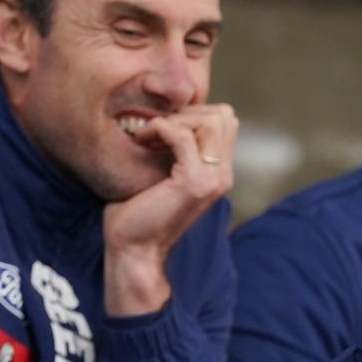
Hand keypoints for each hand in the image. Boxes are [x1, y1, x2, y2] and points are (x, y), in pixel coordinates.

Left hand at [103, 103, 238, 315]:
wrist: (134, 250)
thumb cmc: (139, 213)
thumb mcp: (165, 174)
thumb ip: (178, 150)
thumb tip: (168, 114)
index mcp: (220, 173)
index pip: (226, 120)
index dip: (195, 113)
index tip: (164, 127)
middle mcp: (223, 176)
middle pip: (223, 116)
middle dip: (186, 112)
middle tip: (156, 129)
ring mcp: (213, 180)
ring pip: (210, 121)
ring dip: (175, 119)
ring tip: (150, 135)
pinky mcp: (194, 184)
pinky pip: (183, 136)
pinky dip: (160, 128)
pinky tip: (142, 140)